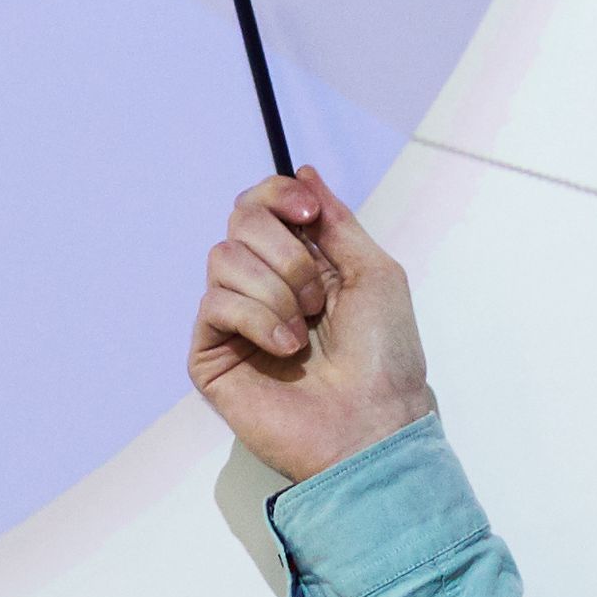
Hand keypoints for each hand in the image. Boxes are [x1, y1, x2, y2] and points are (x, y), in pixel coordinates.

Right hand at [190, 173, 434, 483]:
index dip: (278, 195)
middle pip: (239, 219)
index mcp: (302, 263)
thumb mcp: (376, 272)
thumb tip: (302, 172)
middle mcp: (263, 285)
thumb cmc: (385, 360)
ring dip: (276, 289)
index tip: (307, 213)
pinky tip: (286, 350)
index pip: (262, 204)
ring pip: (223, 256)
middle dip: (285, 251)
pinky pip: (215, 303)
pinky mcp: (210, 353)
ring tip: (305, 331)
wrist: (373, 424)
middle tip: (318, 297)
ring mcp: (234, 319)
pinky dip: (258, 320)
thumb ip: (336, 221)